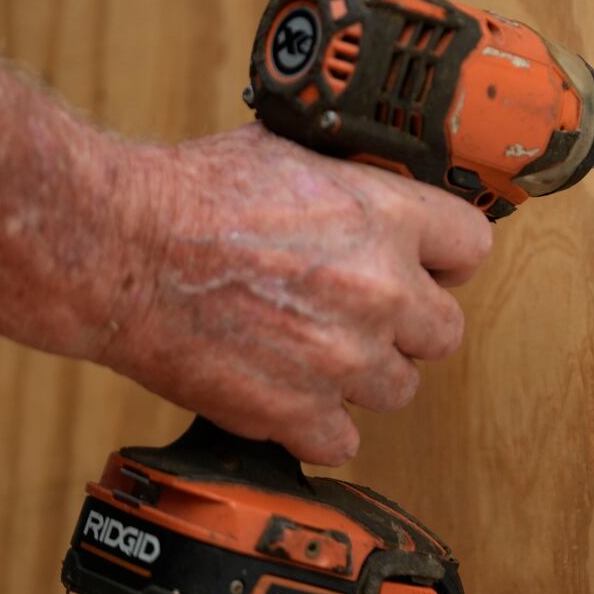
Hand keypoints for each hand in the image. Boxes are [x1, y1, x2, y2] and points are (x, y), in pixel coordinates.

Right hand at [106, 125, 492, 466]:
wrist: (121, 249)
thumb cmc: (188, 195)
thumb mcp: (288, 152)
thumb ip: (347, 180)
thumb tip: (370, 181)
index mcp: (386, 218)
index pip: (472, 248)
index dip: (447, 258)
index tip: (428, 267)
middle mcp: (379, 290)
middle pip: (444, 332)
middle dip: (408, 325)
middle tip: (366, 314)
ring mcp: (342, 357)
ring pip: (398, 389)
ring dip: (364, 375)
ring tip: (316, 351)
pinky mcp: (296, 411)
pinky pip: (342, 440)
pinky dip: (316, 425)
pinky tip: (290, 393)